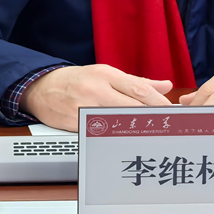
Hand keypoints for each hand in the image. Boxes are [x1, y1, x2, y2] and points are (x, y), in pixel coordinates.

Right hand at [20, 65, 172, 130]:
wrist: (41, 88)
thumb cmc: (76, 79)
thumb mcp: (105, 73)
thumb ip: (136, 81)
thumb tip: (165, 85)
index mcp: (106, 74)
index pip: (139, 88)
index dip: (159, 101)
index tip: (172, 111)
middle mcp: (96, 90)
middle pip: (131, 106)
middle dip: (152, 116)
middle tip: (168, 125)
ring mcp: (84, 107)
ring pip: (117, 121)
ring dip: (136, 128)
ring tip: (151, 134)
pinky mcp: (75, 124)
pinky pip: (99, 133)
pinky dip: (114, 136)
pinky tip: (125, 140)